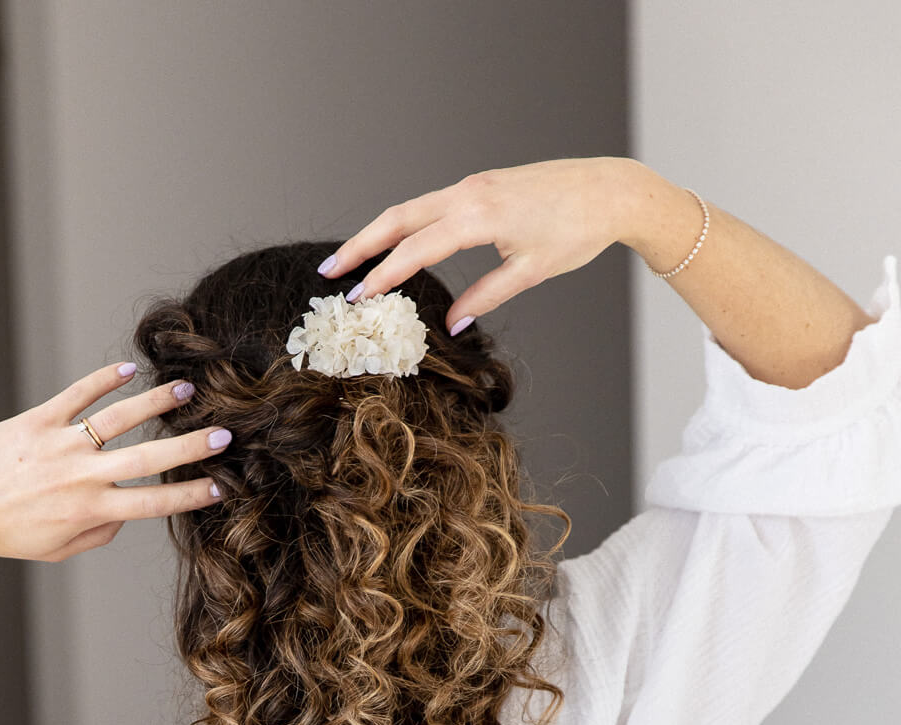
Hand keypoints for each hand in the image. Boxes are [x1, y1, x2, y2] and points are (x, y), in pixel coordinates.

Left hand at [0, 362, 230, 563]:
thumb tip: (125, 515)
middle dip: (190, 446)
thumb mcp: (55, 548)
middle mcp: (80, 477)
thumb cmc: (2, 534)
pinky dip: (102, 380)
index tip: (220, 485)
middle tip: (224, 435)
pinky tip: (127, 370)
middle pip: (148, 457)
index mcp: (89, 511)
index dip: (191, 494)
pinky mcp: (35, 421)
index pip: (153, 502)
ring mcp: (59, 445)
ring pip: (118, 419)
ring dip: (155, 402)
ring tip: (185, 391)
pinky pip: (76, 396)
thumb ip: (97, 534)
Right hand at [318, 156, 639, 333]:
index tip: (357, 298)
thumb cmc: (578, 229)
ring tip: (352, 258)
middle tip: (329, 271)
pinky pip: (431, 204)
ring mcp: (473, 185)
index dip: (382, 276)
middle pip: (398, 219)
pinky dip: (405, 223)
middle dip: (360, 246)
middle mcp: (468, 193)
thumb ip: (485, 296)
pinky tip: (396, 241)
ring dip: (378, 232)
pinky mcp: (482, 185)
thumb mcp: (530, 272)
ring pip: (411, 208)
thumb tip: (452, 323)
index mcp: (478, 215)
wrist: (611, 190)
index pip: (415, 250)